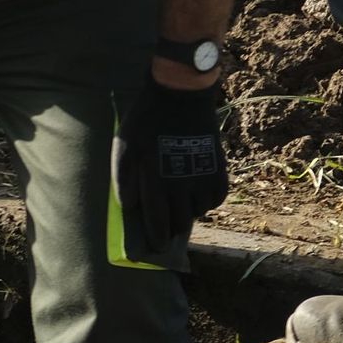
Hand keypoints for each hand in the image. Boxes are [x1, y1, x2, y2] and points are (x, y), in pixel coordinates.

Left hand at [112, 76, 227, 259]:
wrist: (180, 95)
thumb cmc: (146, 120)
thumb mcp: (124, 146)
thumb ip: (124, 178)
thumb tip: (129, 206)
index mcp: (157, 181)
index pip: (159, 223)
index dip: (157, 240)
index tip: (155, 248)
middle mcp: (182, 185)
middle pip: (180, 223)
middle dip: (171, 230)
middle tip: (165, 228)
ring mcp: (203, 177)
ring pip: (198, 212)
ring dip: (187, 213)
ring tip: (178, 205)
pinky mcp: (218, 168)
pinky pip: (215, 199)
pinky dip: (206, 201)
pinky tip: (195, 193)